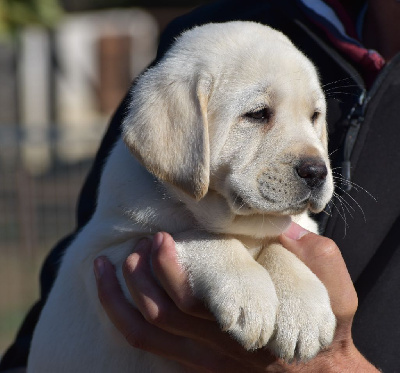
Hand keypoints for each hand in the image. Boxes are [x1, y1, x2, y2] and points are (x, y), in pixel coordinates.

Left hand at [94, 225, 378, 371]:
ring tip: (106, 263)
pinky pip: (147, 343)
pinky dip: (122, 315)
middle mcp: (217, 348)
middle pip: (161, 315)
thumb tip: (284, 229)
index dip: (169, 271)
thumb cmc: (327, 334)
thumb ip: (318, 258)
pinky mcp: (194, 363)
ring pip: (145, 332)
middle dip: (139, 276)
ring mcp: (201, 360)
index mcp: (249, 326)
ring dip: (118, 296)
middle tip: (139, 242)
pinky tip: (112, 288)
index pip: (194, 303)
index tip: (161, 237)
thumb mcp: (338, 296)